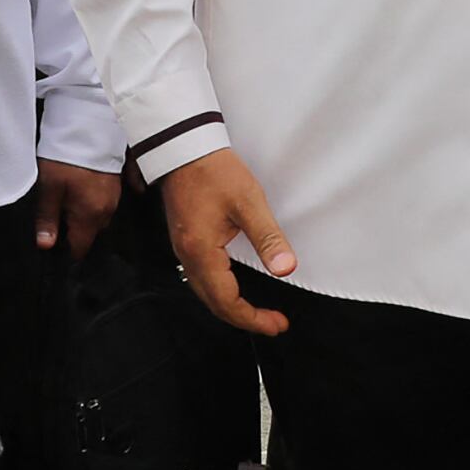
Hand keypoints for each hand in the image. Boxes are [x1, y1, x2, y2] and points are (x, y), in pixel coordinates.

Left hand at [33, 158, 120, 259]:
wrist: (89, 124)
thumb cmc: (66, 156)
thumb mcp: (49, 187)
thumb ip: (47, 218)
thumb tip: (45, 245)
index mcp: (91, 215)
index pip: (80, 247)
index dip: (66, 251)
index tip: (53, 247)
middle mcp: (107, 209)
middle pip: (90, 233)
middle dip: (75, 232)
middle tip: (55, 221)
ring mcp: (115, 195)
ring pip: (98, 217)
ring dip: (84, 216)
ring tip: (66, 203)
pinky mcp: (116, 181)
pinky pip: (105, 202)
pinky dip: (93, 203)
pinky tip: (82, 193)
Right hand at [157, 147, 296, 335]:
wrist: (185, 146)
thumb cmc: (214, 170)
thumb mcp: (249, 202)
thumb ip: (269, 239)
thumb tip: (286, 269)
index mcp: (202, 251)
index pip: (227, 301)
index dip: (253, 318)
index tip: (277, 324)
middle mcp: (188, 255)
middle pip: (214, 304)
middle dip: (244, 319)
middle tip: (272, 323)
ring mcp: (183, 248)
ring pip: (205, 293)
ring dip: (231, 307)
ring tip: (257, 313)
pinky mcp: (185, 239)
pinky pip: (201, 278)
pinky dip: (219, 291)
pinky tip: (234, 288)